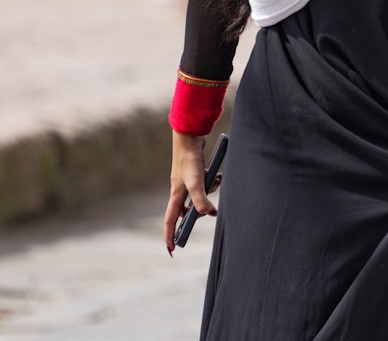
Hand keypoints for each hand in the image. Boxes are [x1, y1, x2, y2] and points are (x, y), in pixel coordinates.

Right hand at [163, 132, 218, 253]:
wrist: (191, 137)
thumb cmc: (190, 159)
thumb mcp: (196, 182)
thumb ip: (201, 199)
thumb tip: (209, 214)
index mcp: (175, 195)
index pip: (170, 220)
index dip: (170, 235)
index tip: (172, 250)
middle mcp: (179, 190)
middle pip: (187, 210)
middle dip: (198, 212)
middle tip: (210, 212)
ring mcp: (187, 181)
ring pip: (199, 196)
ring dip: (209, 193)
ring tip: (216, 182)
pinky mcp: (195, 173)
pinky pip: (204, 184)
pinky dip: (212, 182)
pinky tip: (218, 175)